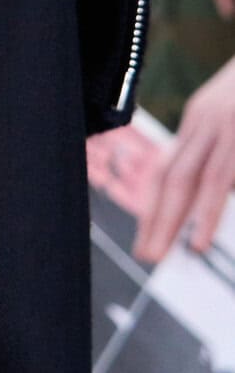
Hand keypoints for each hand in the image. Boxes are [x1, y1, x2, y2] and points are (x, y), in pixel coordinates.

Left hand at [133, 52, 234, 261]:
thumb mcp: (228, 116)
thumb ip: (217, 150)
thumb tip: (211, 190)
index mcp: (199, 118)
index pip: (170, 169)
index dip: (156, 205)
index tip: (147, 239)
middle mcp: (207, 121)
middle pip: (177, 177)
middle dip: (159, 219)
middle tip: (146, 256)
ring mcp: (228, 127)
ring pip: (203, 179)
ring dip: (190, 219)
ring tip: (179, 251)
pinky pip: (228, 175)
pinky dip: (216, 207)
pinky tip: (205, 235)